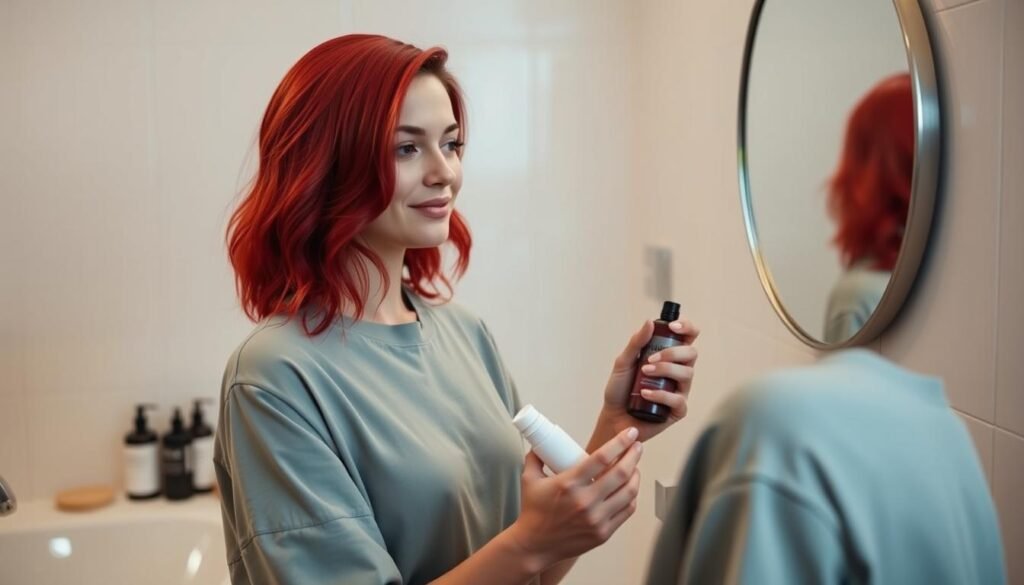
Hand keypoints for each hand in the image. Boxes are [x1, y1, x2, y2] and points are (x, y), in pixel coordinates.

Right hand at [506, 427, 642, 569]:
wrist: (534, 545)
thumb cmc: (533, 511)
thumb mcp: (529, 478)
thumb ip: (536, 457)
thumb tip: (542, 442)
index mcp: (569, 484)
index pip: (601, 457)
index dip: (620, 442)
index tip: (630, 433)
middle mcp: (585, 501)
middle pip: (621, 473)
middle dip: (633, 455)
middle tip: (637, 446)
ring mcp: (596, 519)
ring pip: (629, 492)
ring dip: (636, 475)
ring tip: (634, 467)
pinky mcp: (603, 533)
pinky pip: (627, 511)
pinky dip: (632, 496)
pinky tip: (630, 488)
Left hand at [591, 318, 698, 445]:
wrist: (613, 416)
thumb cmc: (620, 389)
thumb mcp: (623, 362)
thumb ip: (636, 343)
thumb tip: (650, 322)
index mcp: (669, 357)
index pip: (688, 337)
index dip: (686, 328)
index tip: (672, 327)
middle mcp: (678, 372)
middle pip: (691, 353)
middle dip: (672, 352)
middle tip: (649, 359)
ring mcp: (680, 390)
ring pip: (687, 374)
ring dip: (665, 370)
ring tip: (644, 374)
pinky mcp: (678, 410)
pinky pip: (679, 399)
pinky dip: (661, 395)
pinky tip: (645, 394)